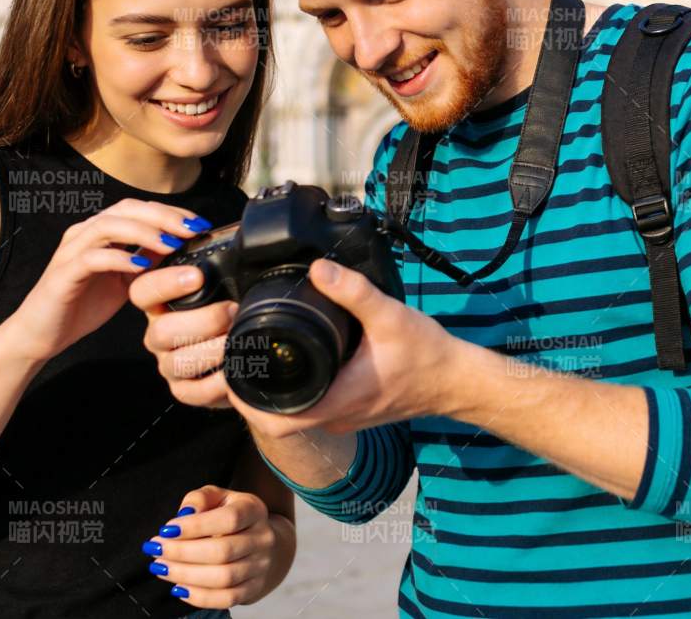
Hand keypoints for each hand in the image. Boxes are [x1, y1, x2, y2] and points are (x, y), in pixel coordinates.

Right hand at [0, 199, 212, 362]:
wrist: (42, 334)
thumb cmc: (82, 305)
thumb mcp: (127, 282)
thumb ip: (149, 261)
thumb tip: (182, 248)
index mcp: (101, 231)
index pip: (140, 209)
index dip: (171, 212)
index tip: (200, 224)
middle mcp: (84, 233)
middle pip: (127, 209)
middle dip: (163, 217)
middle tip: (192, 230)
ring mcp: (71, 250)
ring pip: (109, 226)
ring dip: (144, 232)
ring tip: (172, 244)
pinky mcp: (62, 273)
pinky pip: (92, 258)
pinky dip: (119, 258)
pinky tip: (142, 266)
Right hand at [132, 265, 238, 409]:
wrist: (246, 356)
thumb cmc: (232, 314)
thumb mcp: (225, 286)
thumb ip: (222, 267)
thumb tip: (243, 236)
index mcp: (162, 304)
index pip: (144, 291)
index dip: (165, 284)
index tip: (197, 277)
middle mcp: (159, 334)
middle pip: (161, 330)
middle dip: (202, 320)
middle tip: (232, 310)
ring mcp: (169, 363)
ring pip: (176, 361)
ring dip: (211, 350)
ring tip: (238, 340)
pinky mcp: (183, 390)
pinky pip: (192, 392)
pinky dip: (216, 383)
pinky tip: (234, 371)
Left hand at [142, 485, 282, 608]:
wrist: (263, 544)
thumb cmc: (231, 517)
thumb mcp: (218, 498)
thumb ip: (200, 499)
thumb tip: (184, 515)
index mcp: (254, 510)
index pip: (229, 519)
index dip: (195, 526)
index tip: (165, 530)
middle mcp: (262, 538)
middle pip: (223, 551)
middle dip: (182, 552)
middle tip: (155, 550)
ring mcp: (260, 566)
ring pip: (223, 578)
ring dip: (185, 575)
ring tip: (160, 567)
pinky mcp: (254, 589)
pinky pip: (226, 599)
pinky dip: (199, 596)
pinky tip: (178, 587)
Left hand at [235, 258, 464, 438]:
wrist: (458, 380)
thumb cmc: (427, 355)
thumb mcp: (389, 315)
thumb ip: (352, 291)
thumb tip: (316, 269)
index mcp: (335, 402)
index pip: (270, 420)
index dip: (243, 400)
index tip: (232, 369)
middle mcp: (335, 416)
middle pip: (275, 418)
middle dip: (252, 391)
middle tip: (240, 354)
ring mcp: (344, 417)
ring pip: (293, 414)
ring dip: (273, 392)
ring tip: (260, 355)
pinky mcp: (354, 410)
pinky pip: (312, 407)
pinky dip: (296, 391)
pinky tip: (296, 362)